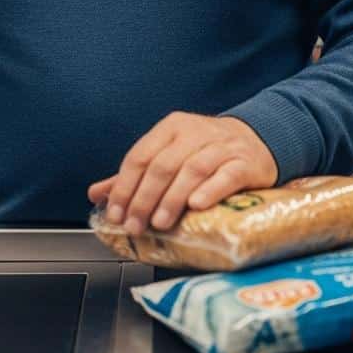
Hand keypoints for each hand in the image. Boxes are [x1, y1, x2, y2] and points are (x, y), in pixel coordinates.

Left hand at [87, 112, 277, 235]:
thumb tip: (95, 194)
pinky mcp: (244, 162)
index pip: (140, 155)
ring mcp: (221, 146)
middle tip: (134, 225)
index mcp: (170, 128)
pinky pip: (225, 175)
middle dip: (144, 197)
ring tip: (160, 223)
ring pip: (192, 169)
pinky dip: (210, 190)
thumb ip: (134, 175)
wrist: (257, 138)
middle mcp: (194, 132)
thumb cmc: (206, 151)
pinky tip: (196, 205)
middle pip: (163, 164)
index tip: (115, 213)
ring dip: (172, 198)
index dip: (124, 185)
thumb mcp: (169, 154)